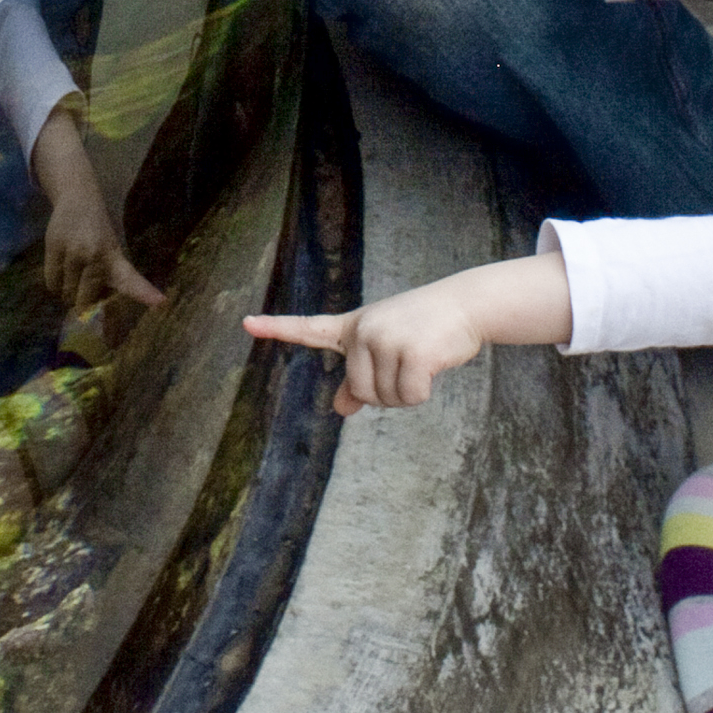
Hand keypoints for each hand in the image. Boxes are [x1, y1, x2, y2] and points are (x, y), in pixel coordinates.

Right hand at [33, 105, 164, 315]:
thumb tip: (96, 312)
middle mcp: (95, 255)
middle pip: (85, 300)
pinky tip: (62, 270)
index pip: (130, 279)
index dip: (144, 293)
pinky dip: (56, 285)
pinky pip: (52, 283)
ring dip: (69, 292)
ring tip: (73, 273)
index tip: (161, 303)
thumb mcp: (110, 250)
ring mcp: (73, 251)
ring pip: (66, 293)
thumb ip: (108, 278)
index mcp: (115, 256)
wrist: (78, 197)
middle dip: (84, 301)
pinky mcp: (54, 246)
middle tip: (85, 287)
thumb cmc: (97, 230)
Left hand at [245, 251, 573, 415]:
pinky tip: (433, 364)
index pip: (308, 328)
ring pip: (387, 399)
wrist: (465, 304)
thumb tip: (340, 408)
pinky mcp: (411, 352)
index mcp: (352, 327)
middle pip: (361, 391)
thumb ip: (360, 377)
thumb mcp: (386, 346)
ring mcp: (385, 339)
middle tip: (408, 363)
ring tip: (422, 358)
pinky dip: (424, 391)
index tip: (247, 323)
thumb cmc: (425, 326)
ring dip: (408, 392)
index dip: (276, 328)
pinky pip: (410, 397)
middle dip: (386, 392)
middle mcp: (363, 331)